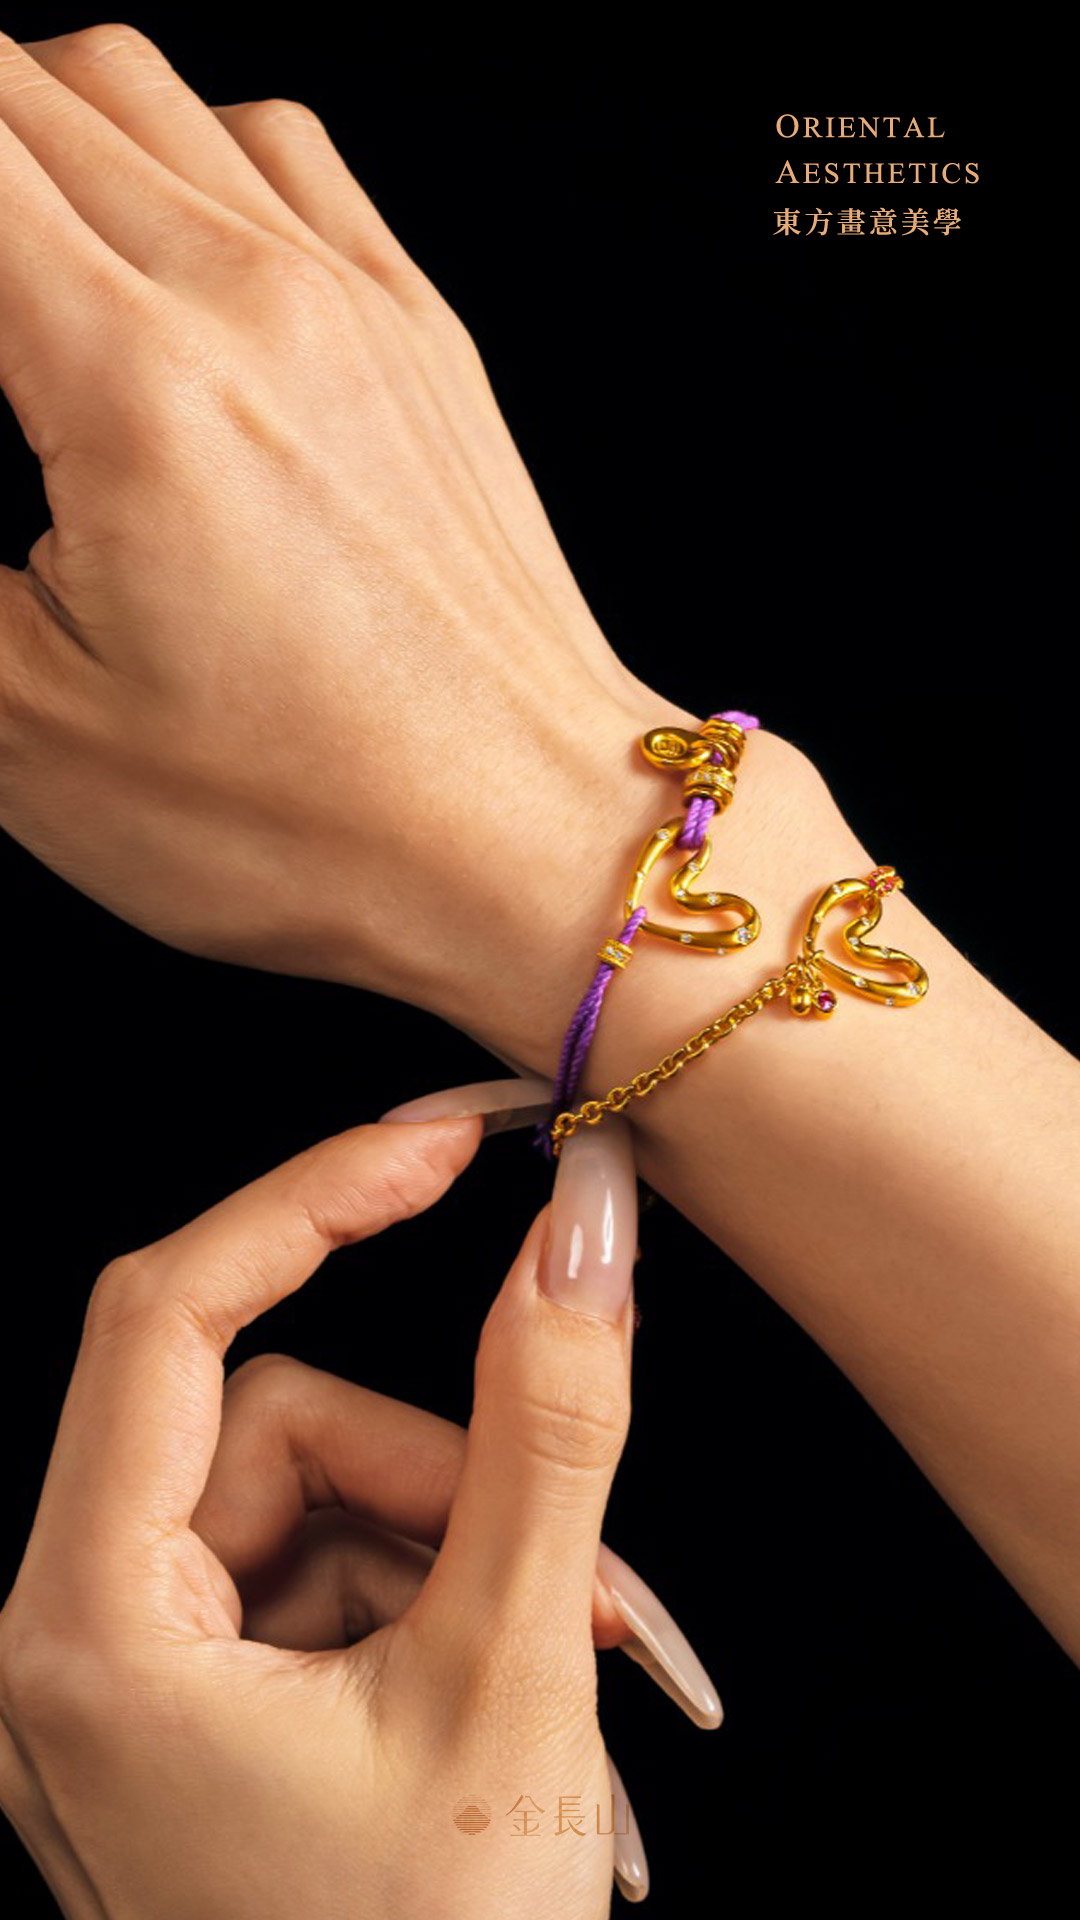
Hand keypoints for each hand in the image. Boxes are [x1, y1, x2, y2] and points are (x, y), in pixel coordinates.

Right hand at [0, 27, 651, 1019]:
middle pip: (27, 90)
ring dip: (39, 123)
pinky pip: (280, 148)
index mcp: (133, 382)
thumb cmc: (312, 819)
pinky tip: (157, 227)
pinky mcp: (421, 333)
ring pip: (147, 89)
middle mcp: (250, 296)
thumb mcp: (33, 731)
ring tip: (3, 233)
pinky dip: (183, 145)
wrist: (532, 841)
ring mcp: (352, 300)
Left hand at [0, 1109, 701, 1916]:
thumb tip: (584, 1226)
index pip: (172, 1315)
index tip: (444, 1141)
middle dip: (456, 1477)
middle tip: (598, 1579)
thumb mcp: (510, 1678)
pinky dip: (446, 1615)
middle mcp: (84, 1647)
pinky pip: (331, 1592)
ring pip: (325, 1513)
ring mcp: (143, 1696)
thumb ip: (550, 1427)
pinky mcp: (207, 1731)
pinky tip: (542, 1702)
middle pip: (282, 1432)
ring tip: (596, 1673)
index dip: (313, 1197)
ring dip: (477, 1560)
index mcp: (91, 1628)